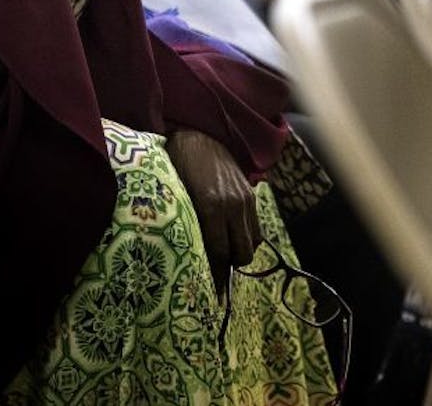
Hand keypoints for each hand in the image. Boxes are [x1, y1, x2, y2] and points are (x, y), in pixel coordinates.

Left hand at [166, 129, 262, 294]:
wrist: (199, 134)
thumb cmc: (177, 166)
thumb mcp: (175, 195)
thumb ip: (185, 223)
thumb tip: (183, 256)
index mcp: (209, 206)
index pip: (217, 252)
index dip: (214, 276)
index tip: (212, 297)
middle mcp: (231, 206)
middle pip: (239, 253)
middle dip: (228, 270)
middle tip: (215, 280)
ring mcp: (244, 200)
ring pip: (252, 244)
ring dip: (240, 255)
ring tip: (225, 259)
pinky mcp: (251, 196)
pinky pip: (256, 228)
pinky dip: (247, 239)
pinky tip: (234, 240)